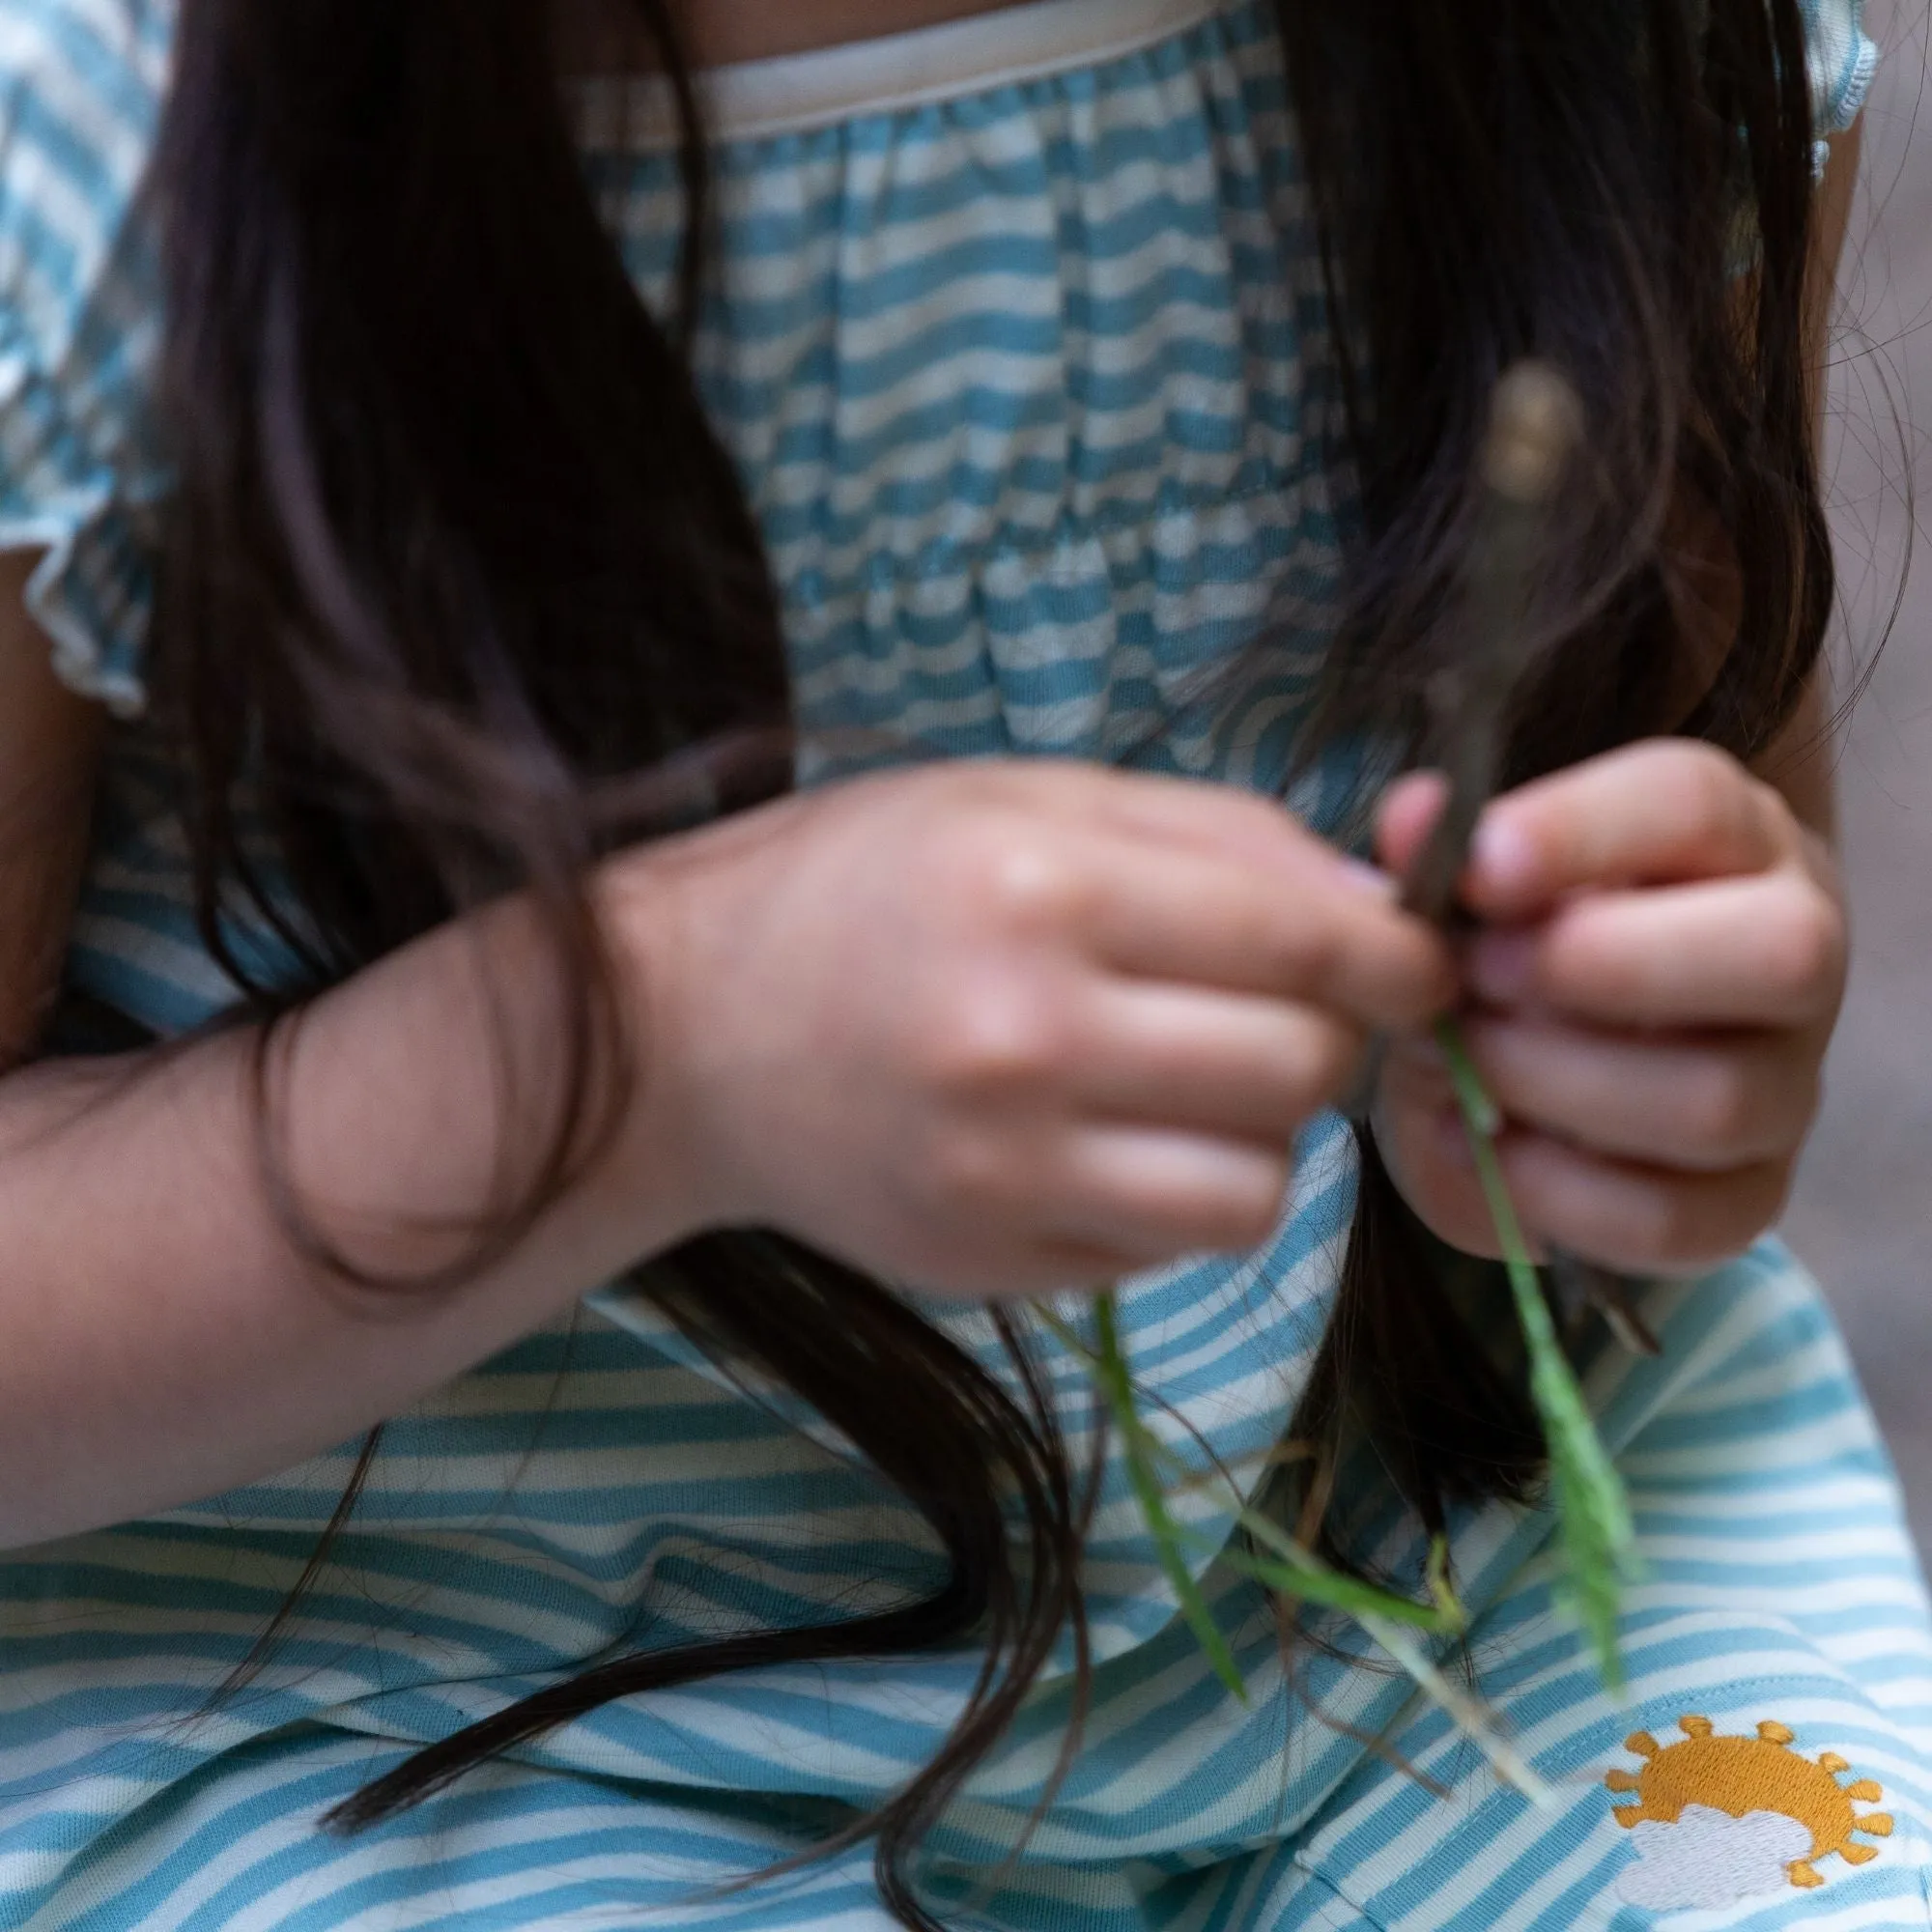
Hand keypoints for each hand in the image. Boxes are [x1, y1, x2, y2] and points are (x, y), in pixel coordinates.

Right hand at [607, 761, 1452, 1298]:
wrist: (682, 1030)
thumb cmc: (860, 884)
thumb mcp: (1024, 800)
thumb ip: (1212, 838)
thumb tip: (1376, 906)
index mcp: (1043, 890)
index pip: (1303, 940)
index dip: (1395, 955)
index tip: (1412, 961)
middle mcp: (1027, 1039)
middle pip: (1299, 1070)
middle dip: (1323, 1036)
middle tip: (1268, 1007)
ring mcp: (1005, 1172)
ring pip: (1255, 1189)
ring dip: (1258, 1134)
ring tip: (1189, 1084)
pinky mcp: (990, 1263)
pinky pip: (1167, 1249)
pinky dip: (1174, 1195)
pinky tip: (1106, 1138)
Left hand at [1374, 741, 1845, 1274]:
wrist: (1513, 1055)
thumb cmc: (1508, 939)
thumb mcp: (1471, 883)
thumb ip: (1444, 847)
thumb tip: (1415, 820)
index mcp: (1725, 837)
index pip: (1693, 805)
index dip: (1579, 833)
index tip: (1477, 871)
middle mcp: (1790, 953)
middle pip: (1781, 955)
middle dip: (1602, 967)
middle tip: (1479, 975)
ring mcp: (1783, 1084)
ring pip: (1718, 1100)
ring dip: (1555, 1083)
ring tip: (1464, 1059)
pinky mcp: (1747, 1196)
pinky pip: (1678, 1219)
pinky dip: (1557, 1191)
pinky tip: (1481, 1144)